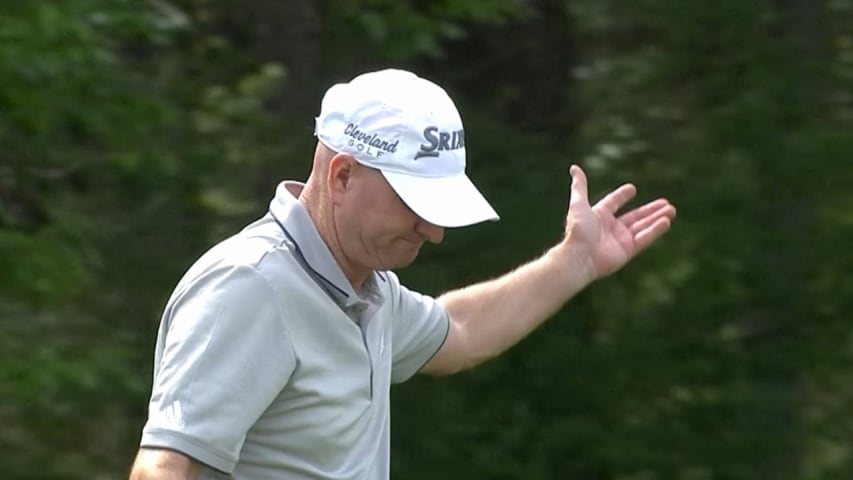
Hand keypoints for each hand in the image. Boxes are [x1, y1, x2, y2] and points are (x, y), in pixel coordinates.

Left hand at [564, 165, 675, 279]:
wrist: (579, 256)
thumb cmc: (577, 230)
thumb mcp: (578, 204)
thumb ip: (579, 186)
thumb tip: (574, 167)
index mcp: (599, 216)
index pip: (613, 203)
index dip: (621, 196)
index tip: (632, 188)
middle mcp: (611, 228)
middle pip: (635, 216)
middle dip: (650, 210)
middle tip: (666, 202)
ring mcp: (620, 240)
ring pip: (643, 226)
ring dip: (657, 218)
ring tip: (672, 210)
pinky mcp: (627, 251)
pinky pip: (644, 239)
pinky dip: (655, 230)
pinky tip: (666, 221)